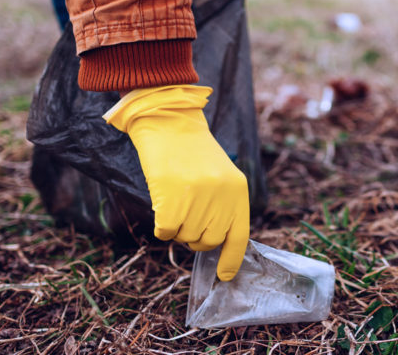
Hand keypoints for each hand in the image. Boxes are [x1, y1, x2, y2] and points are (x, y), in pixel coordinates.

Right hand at [104, 85, 249, 280]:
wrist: (169, 124)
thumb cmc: (193, 151)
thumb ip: (223, 206)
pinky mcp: (171, 200)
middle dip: (195, 238)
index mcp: (238, 191)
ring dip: (177, 228)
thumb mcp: (220, 175)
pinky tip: (162, 202)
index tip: (224, 275)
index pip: (238, 236)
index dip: (231, 259)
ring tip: (175, 203)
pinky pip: (165, 231)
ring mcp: (197, 199)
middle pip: (207, 241)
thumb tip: (214, 239)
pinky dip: (162, 224)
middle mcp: (221, 198)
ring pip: (185, 238)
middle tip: (186, 218)